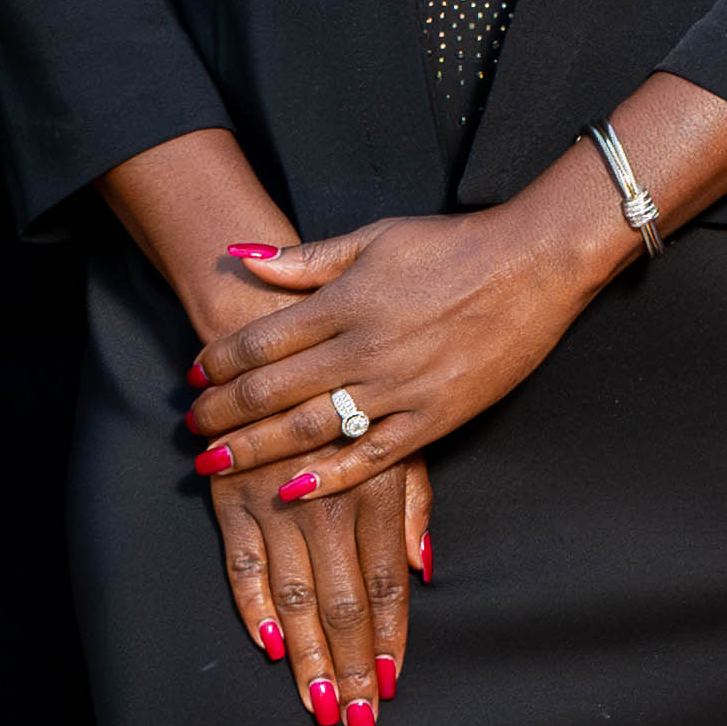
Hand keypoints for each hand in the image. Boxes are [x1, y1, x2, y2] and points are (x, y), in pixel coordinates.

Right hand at [170, 234, 417, 725]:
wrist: (269, 321)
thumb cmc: (349, 376)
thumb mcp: (395, 423)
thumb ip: (411, 501)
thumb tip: (423, 566)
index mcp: (377, 483)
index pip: (388, 579)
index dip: (390, 638)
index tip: (392, 690)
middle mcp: (331, 499)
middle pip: (346, 601)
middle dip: (352, 667)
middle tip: (357, 725)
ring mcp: (278, 502)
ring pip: (297, 595)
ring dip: (310, 655)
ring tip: (319, 707)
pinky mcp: (233, 497)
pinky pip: (242, 563)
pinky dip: (253, 608)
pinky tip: (269, 647)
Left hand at [179, 183, 618, 500]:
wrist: (535, 263)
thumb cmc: (456, 245)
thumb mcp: (377, 237)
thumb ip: (309, 259)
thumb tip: (246, 259)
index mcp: (346, 302)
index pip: (260, 341)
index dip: (217, 363)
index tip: (192, 379)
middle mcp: (364, 348)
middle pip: (271, 391)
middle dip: (222, 414)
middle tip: (191, 430)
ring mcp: (399, 387)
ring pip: (310, 429)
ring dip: (255, 449)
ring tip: (216, 465)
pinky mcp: (434, 417)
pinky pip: (372, 456)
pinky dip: (331, 476)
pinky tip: (294, 489)